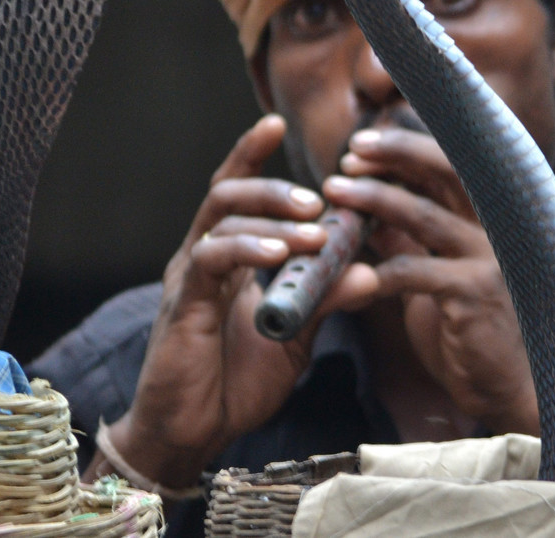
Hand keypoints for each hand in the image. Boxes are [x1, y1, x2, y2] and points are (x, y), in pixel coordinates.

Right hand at [89, 114, 337, 487]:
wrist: (192, 433)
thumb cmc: (236, 381)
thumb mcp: (294, 336)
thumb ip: (325, 300)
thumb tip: (370, 272)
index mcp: (227, 257)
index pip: (236, 192)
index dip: (251, 155)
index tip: (274, 122)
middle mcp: (203, 255)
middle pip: (228, 192)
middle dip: (274, 187)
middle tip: (318, 200)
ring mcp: (189, 275)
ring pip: (222, 217)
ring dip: (272, 217)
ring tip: (314, 229)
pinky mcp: (184, 301)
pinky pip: (211, 257)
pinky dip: (248, 248)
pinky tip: (279, 253)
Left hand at [322, 124, 538, 437]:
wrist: (506, 390)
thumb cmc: (468, 330)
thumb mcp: (433, 274)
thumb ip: (406, 240)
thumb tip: (365, 209)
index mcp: (486, 219)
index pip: (447, 164)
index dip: (402, 150)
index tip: (359, 149)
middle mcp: (496, 229)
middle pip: (446, 169)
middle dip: (394, 153)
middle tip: (350, 153)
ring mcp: (489, 260)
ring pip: (423, 214)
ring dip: (373, 199)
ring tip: (334, 191)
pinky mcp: (475, 294)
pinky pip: (415, 271)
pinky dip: (378, 268)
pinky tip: (350, 272)